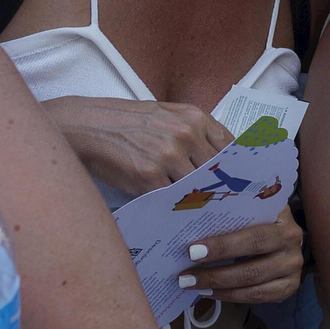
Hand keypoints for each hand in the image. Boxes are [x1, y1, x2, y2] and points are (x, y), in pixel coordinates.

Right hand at [42, 95, 230, 196]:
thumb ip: (193, 132)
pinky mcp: (149, 177)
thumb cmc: (125, 121)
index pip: (231, 147)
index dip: (238, 168)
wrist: (87, 126)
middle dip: (221, 189)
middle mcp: (185, 135)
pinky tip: (175, 214)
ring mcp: (168, 157)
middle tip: (226, 205)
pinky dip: (174, 207)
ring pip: (197, 188)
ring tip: (201, 214)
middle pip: (218, 172)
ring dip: (198, 202)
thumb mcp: (165, 115)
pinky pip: (172, 199)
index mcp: (194, 117)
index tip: (242, 182)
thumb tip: (219, 159)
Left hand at [178, 206, 303, 304]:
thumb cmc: (260, 214)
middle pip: (251, 268)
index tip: (193, 251)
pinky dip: (232, 297)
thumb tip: (193, 217)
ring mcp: (293, 269)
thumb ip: (232, 209)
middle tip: (185, 277)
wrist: (286, 230)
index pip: (252, 237)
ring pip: (253, 285)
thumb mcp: (252, 206)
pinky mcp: (290, 287)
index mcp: (283, 220)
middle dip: (215, 274)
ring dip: (219, 288)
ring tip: (193, 285)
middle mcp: (292, 245)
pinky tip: (211, 293)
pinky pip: (258, 298)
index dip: (223, 246)